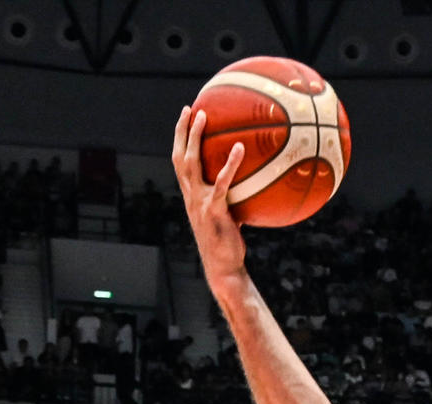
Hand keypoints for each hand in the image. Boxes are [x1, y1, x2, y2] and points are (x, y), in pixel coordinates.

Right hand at [171, 106, 249, 288]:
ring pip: (192, 163)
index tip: (186, 118)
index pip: (180, 162)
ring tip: (205, 117)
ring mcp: (199, 202)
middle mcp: (190, 196)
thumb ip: (232, 197)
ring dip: (195, 138)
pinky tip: (240, 148)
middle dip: (183, 131)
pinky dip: (230, 164)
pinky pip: (222, 182)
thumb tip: (251, 183)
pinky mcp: (214, 210)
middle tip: (190, 108)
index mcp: (191, 195)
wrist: (223, 267)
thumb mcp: (227, 216)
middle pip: (180, 157)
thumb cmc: (228, 243)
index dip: (180, 140)